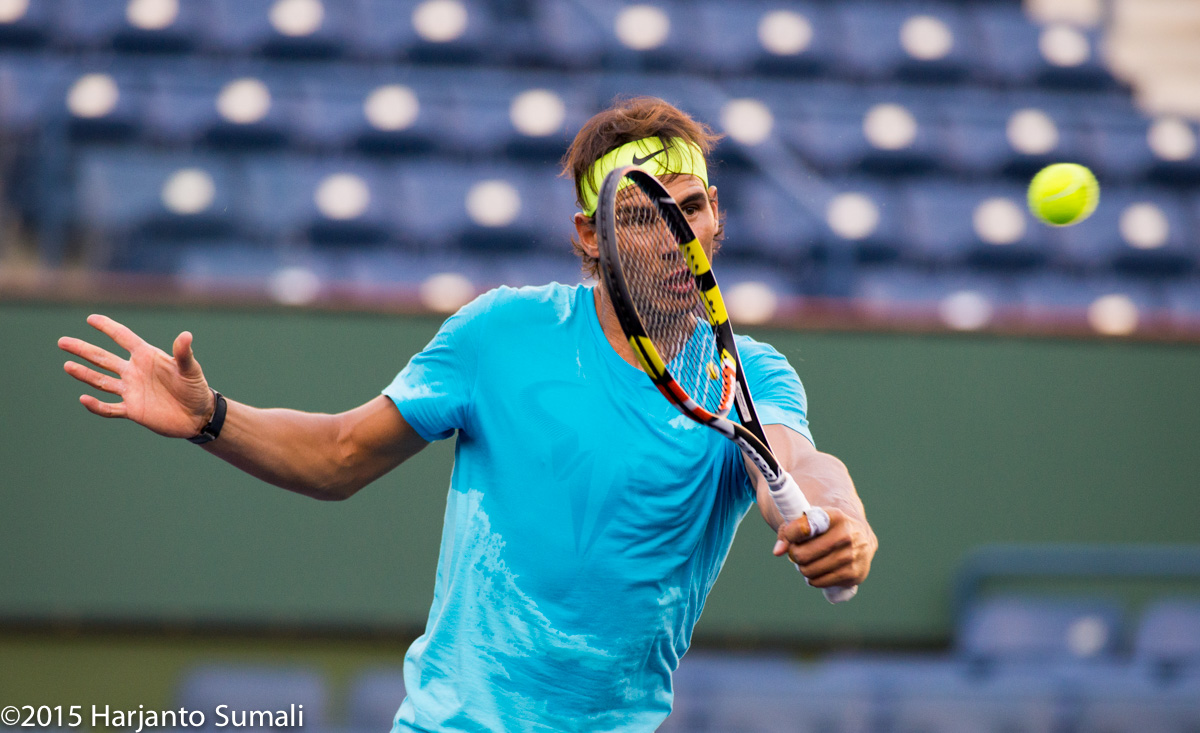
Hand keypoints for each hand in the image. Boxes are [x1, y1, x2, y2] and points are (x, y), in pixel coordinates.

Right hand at [58, 314, 214, 438]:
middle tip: (62, 342)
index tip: (91, 319)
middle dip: (83, 350)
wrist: (198, 415)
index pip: (123, 338)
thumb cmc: (196, 388)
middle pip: (103, 358)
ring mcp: (131, 391)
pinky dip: (96, 406)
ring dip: (84, 374)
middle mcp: (134, 372)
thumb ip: (184, 354)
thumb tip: (186, 335)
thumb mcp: (190, 370)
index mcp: (147, 357)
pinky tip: (83, 399)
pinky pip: (110, 408)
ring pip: (101, 381)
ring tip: (67, 366)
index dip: (108, 328)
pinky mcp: (132, 409)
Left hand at [772, 507, 874, 588]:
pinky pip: (819, 582)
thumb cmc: (827, 528)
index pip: (804, 527)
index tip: (791, 534)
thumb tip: (778, 551)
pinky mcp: (854, 574)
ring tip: (809, 560)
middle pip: (802, 554)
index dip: (791, 533)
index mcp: (835, 516)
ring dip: (803, 568)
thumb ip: (789, 531)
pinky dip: (813, 578)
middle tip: (798, 552)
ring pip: (809, 570)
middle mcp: (846, 535)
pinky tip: (818, 570)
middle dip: (795, 554)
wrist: (860, 535)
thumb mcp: (811, 519)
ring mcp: (852, 556)